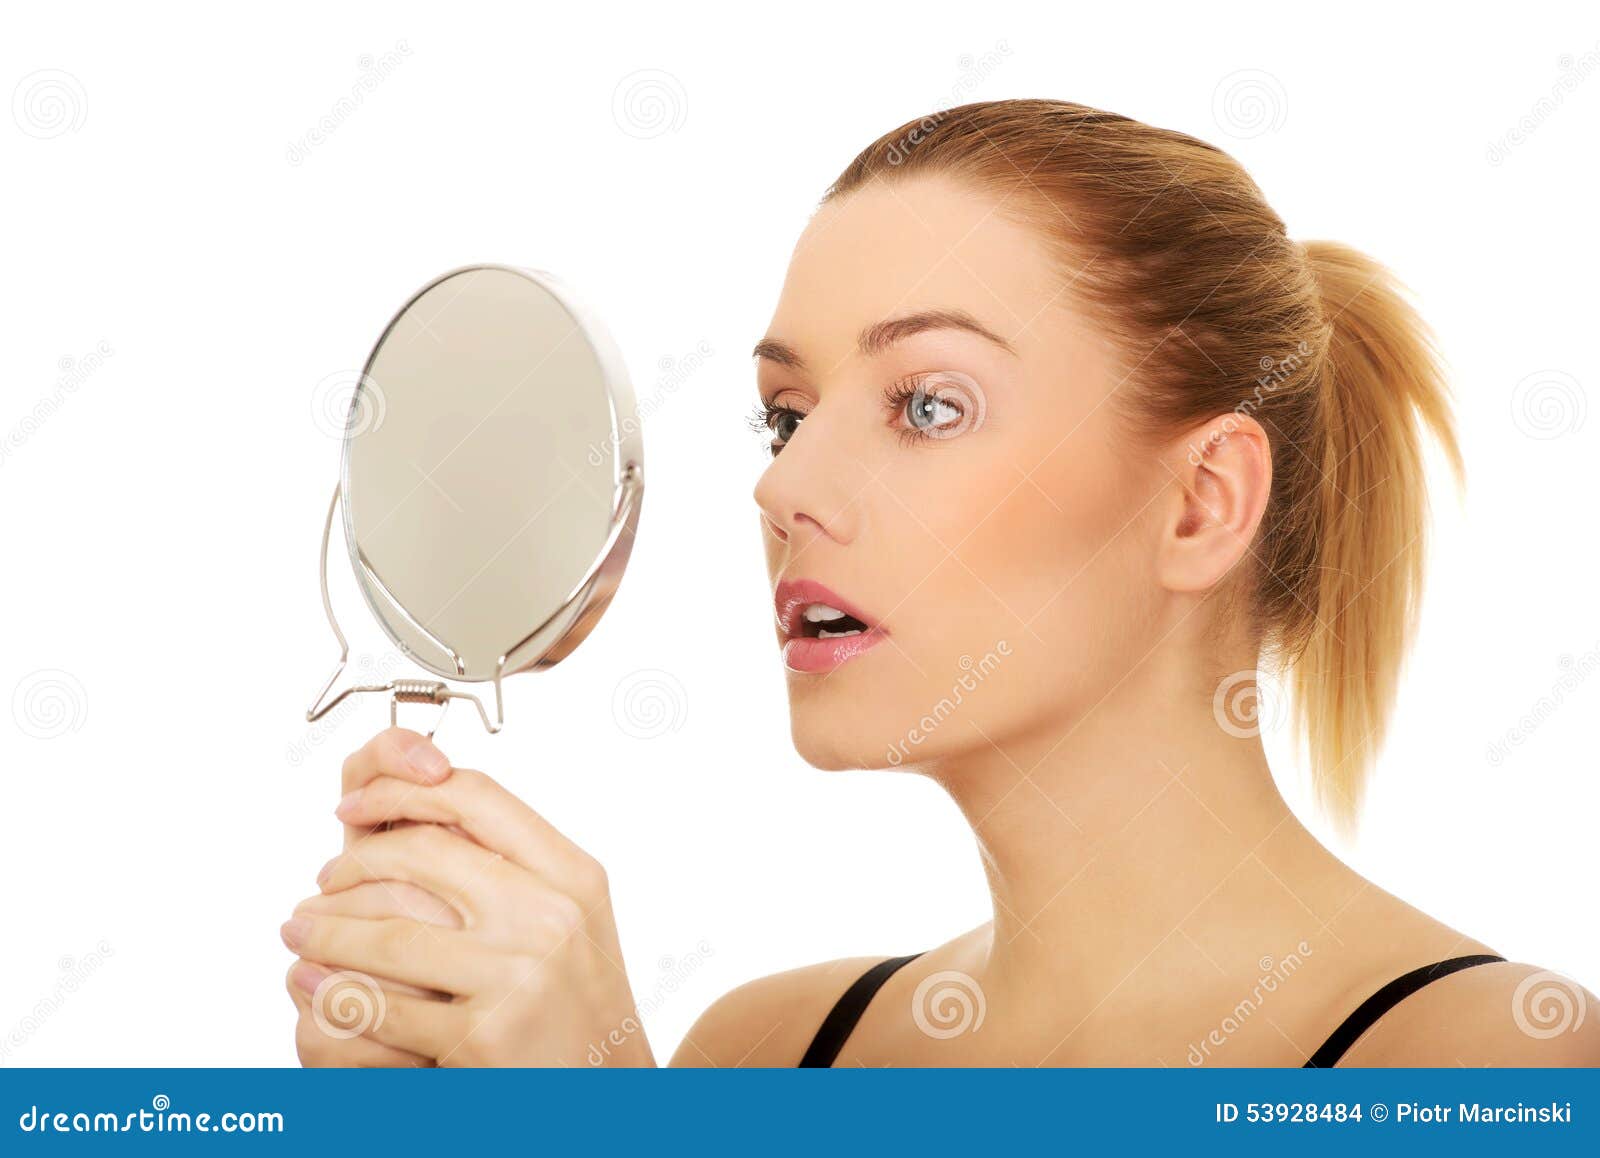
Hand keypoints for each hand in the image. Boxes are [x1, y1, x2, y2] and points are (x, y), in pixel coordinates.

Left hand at [281, 729, 652, 1066]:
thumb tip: (427, 812)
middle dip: (352, 864)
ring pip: (389, 933)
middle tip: (322, 880)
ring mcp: (517, 975)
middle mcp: (549, 915)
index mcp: (573, 874)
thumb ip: (517, 867)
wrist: (610, 1098)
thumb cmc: (583, 1007)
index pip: (477, 797)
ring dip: (327, 930)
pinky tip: (317, 987)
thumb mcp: (573, 919)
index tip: (353, 802)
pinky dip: (336, 994)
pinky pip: (385, 1007)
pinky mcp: (482, 1036)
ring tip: (300, 931)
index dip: (402, 790)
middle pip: (422, 854)